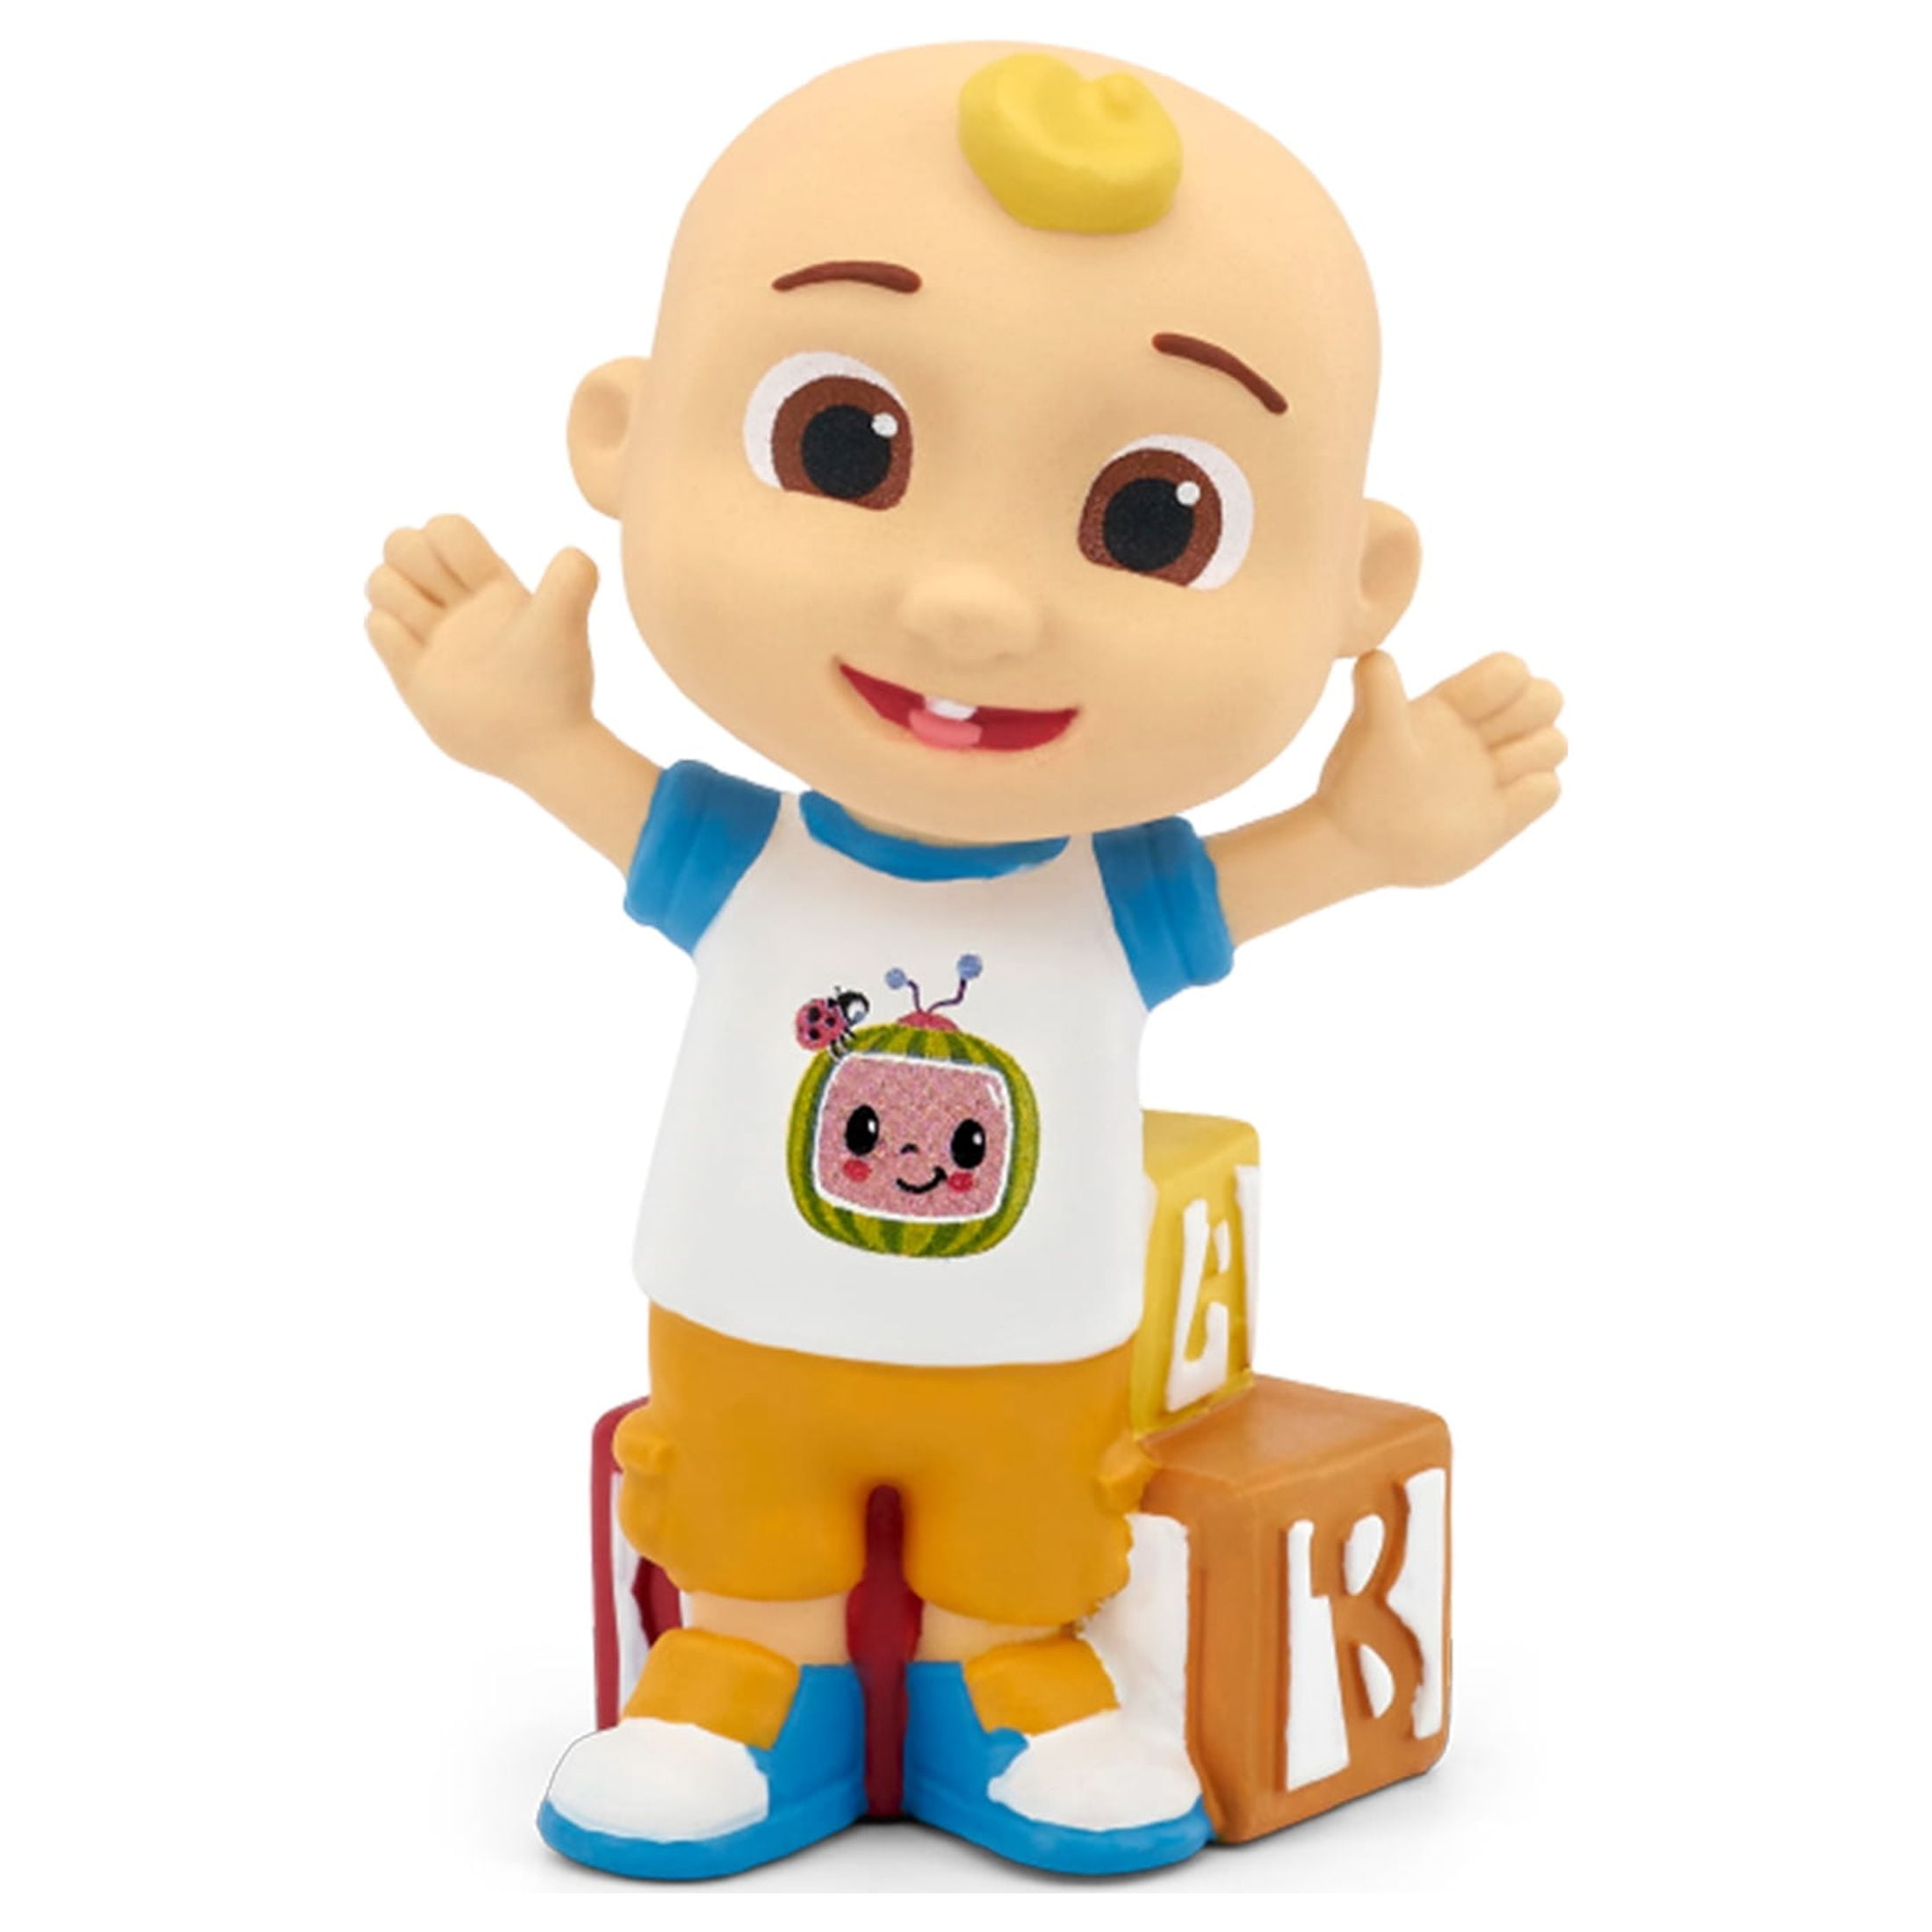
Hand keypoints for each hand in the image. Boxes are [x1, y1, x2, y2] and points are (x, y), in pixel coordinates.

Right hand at [364, 516, 599, 780]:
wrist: (542, 746)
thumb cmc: (557, 684)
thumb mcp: (564, 626)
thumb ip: (572, 582)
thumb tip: (576, 553)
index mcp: (491, 583)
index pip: (445, 529)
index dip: (448, 545)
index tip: (479, 583)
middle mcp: (458, 604)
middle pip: (401, 543)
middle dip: (410, 560)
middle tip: (442, 603)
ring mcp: (433, 636)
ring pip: (382, 581)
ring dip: (396, 595)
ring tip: (428, 630)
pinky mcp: (414, 672)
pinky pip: (377, 626)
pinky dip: (389, 631)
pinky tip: (422, 657)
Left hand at [1317, 651, 1565, 887]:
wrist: (1354, 843)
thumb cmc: (1358, 783)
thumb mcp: (1371, 732)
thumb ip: (1379, 691)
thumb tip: (1372, 656)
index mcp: (1453, 706)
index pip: (1510, 671)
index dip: (1508, 683)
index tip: (1471, 713)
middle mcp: (1478, 735)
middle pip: (1547, 699)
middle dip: (1532, 713)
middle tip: (1490, 741)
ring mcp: (1493, 775)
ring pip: (1553, 743)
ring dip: (1532, 753)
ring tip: (1491, 774)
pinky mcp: (1501, 816)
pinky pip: (1548, 789)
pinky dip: (1535, 790)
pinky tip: (1497, 802)